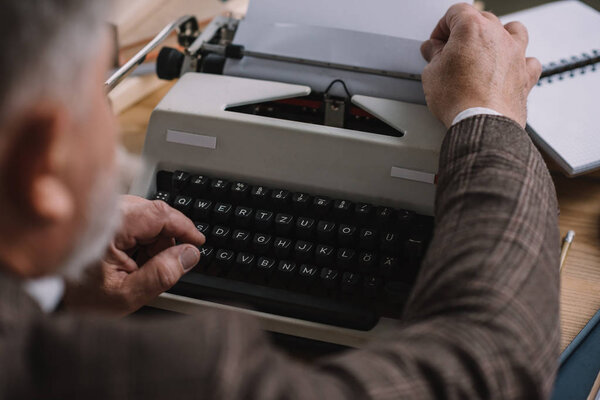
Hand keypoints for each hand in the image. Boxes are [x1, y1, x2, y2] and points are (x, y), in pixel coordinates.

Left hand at [63, 195, 204, 314]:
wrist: (53, 294)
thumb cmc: (82, 296)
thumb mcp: (126, 294)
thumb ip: (162, 274)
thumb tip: (189, 255)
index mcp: (114, 226)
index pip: (160, 214)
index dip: (184, 227)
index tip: (198, 242)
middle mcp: (110, 213)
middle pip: (156, 216)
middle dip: (167, 241)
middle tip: (163, 267)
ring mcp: (107, 214)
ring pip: (148, 220)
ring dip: (154, 243)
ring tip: (140, 269)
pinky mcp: (106, 219)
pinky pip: (136, 223)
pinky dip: (142, 241)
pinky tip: (132, 261)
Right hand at [420, 3, 541, 127]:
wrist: (482, 122)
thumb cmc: (459, 99)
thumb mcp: (432, 73)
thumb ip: (433, 55)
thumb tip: (433, 50)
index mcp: (472, 28)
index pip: (455, 12)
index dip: (442, 27)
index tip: (437, 42)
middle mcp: (498, 36)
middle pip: (482, 19)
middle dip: (464, 33)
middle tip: (451, 51)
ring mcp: (516, 54)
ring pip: (513, 30)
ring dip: (499, 36)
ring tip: (485, 51)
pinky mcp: (526, 75)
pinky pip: (529, 60)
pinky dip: (519, 62)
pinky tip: (508, 70)